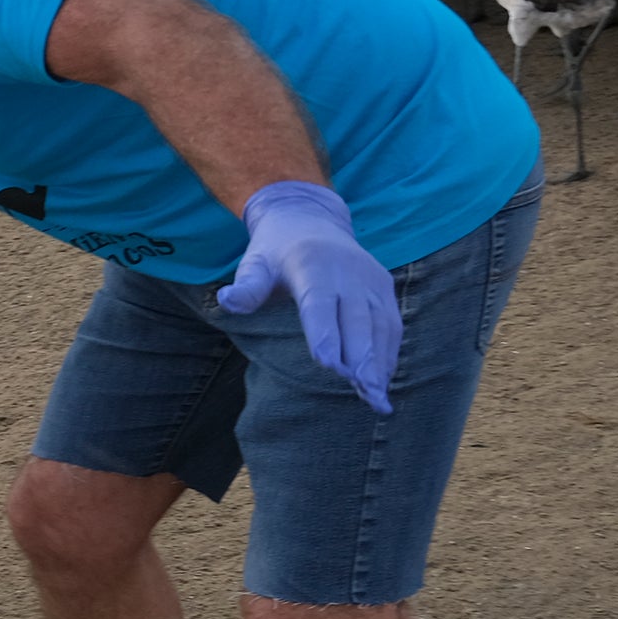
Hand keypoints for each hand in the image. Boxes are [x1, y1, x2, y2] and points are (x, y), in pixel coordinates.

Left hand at [217, 180, 399, 413]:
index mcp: (313, 265)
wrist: (311, 219)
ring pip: (381, 325)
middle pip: (357, 319)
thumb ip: (246, 286)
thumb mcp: (254, 263)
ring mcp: (370, 280)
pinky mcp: (384, 288)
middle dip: (362, 357)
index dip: (325, 333)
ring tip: (377, 398)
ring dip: (381, 362)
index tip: (330, 366)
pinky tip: (382, 383)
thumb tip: (226, 301)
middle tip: (365, 392)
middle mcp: (348, 272)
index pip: (319, 303)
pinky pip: (391, 324)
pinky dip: (389, 354)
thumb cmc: (275, 251)